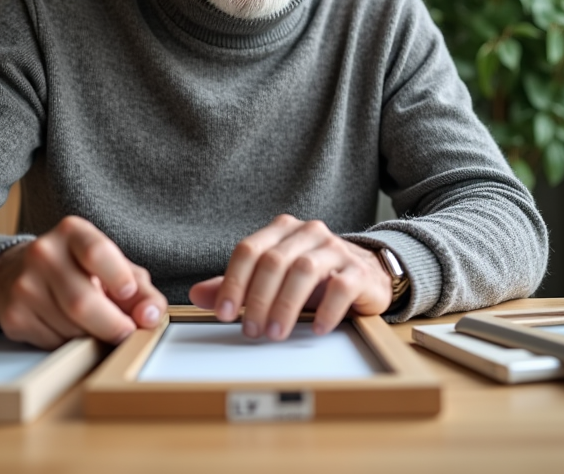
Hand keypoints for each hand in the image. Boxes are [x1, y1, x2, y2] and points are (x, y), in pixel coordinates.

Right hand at [0, 215, 166, 349]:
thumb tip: (150, 317)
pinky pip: (53, 343)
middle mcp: (43, 254)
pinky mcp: (13, 316)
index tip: (129, 295)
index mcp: (72, 233)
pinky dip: (70, 344)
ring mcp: (24, 286)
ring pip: (70, 328)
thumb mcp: (112, 267)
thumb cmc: (76, 269)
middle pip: (83, 302)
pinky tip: (68, 328)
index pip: (97, 253)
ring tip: (93, 325)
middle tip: (125, 333)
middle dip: (112, 326)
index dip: (119, 279)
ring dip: (91, 337)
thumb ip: (140, 290)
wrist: (16, 272)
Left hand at [188, 214, 393, 339]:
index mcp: (282, 230)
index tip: (224, 313)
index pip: (249, 250)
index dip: (233, 282)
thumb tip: (197, 294)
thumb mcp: (274, 280)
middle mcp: (307, 233)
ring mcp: (335, 249)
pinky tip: (317, 328)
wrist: (367, 274)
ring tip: (276, 333)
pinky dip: (326, 310)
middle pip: (273, 261)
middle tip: (250, 330)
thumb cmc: (315, 278)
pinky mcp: (359, 270)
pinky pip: (340, 287)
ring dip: (285, 306)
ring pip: (304, 271)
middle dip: (257, 299)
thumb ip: (239, 285)